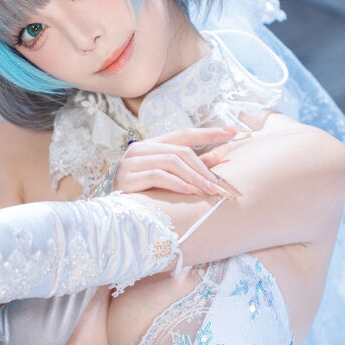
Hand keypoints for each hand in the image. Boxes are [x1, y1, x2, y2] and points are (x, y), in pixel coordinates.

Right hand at [114, 127, 239, 198]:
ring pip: (172, 162)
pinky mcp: (128, 177)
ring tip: (209, 191)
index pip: (186, 134)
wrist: (108, 212)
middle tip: (220, 185)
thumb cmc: (141, 195)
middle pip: (181, 150)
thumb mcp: (168, 178)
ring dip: (194, 177)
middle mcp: (142, 148)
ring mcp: (133, 161)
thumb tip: (220, 156)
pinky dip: (177, 184)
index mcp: (153, 145)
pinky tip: (189, 192)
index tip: (236, 132)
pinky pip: (158, 176)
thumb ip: (191, 167)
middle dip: (204, 168)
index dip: (211, 132)